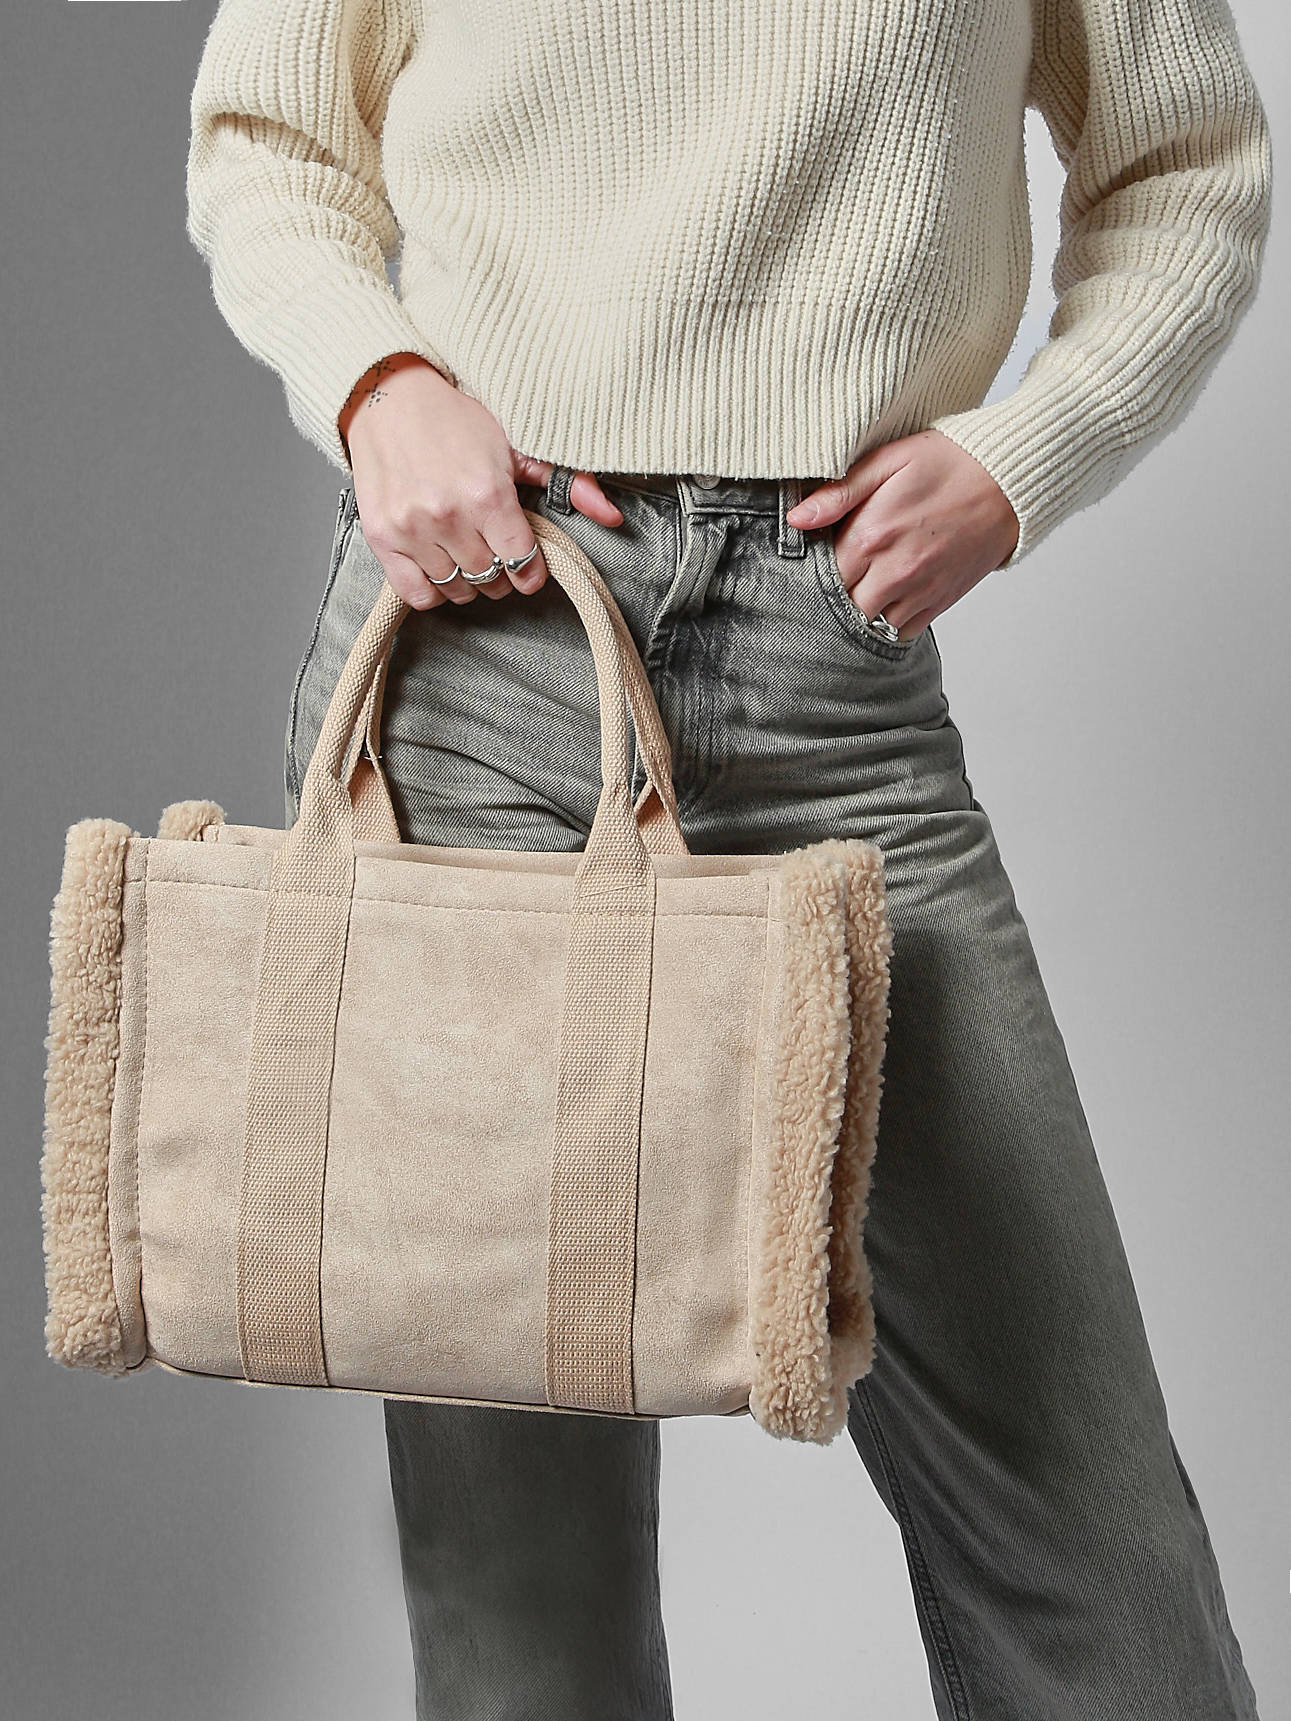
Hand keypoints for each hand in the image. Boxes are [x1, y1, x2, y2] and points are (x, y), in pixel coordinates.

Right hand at [338, 353, 624, 610]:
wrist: (389, 398)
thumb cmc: (456, 420)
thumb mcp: (516, 444)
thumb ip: (566, 481)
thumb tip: (613, 517)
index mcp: (488, 494)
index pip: (522, 564)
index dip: (530, 569)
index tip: (525, 560)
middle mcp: (448, 516)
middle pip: (491, 580)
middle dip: (500, 571)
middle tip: (494, 548)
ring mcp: (412, 529)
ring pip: (456, 590)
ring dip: (468, 581)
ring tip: (466, 552)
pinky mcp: (382, 537)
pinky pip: (417, 594)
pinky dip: (432, 590)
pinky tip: (439, 565)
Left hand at [784, 429, 1020, 639]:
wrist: (1009, 480)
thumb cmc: (949, 462)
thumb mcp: (889, 460)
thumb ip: (840, 492)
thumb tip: (797, 518)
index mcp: (872, 536)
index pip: (820, 572)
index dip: (811, 569)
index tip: (813, 559)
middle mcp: (893, 571)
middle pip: (841, 605)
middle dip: (832, 595)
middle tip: (833, 578)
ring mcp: (919, 591)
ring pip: (869, 624)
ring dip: (859, 611)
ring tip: (859, 590)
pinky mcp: (940, 601)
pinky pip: (901, 632)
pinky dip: (888, 624)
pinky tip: (885, 601)